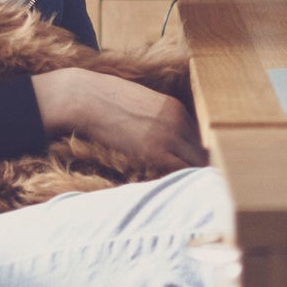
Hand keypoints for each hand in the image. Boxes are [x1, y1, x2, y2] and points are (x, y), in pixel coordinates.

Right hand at [31, 68, 207, 172]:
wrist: (85, 97)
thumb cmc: (105, 99)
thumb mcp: (141, 101)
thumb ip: (157, 117)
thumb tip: (159, 134)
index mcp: (176, 108)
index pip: (200, 136)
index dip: (197, 153)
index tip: (195, 167)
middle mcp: (177, 120)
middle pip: (202, 151)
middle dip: (200, 167)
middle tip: (198, 184)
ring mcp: (167, 135)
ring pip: (194, 163)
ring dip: (192, 175)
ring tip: (189, 190)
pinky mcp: (153, 150)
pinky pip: (177, 170)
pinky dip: (179, 180)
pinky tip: (175, 188)